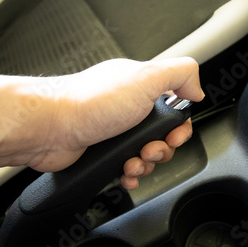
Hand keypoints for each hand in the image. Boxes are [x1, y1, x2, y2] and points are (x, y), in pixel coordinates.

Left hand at [25, 57, 204, 188]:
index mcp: (138, 86)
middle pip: (161, 135)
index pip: (173, 106)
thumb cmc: (88, 101)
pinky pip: (125, 167)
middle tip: (149, 149)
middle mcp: (126, 107)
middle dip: (161, 148)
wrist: (50, 127)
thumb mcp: (145, 77)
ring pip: (144, 154)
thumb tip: (197, 87)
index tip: (174, 133)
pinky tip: (124, 172)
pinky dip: (129, 174)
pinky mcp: (100, 151)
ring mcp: (112, 130)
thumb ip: (179, 74)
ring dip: (145, 164)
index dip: (179, 124)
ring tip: (132, 161)